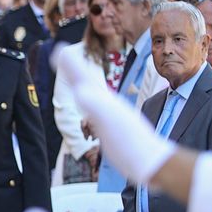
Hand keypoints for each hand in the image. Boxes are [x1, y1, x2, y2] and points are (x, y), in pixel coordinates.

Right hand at [60, 56, 174, 184]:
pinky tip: (89, 107)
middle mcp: (107, 105)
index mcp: (104, 101)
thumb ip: (96, 105)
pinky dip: (88, 104)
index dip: (71, 65)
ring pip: (92, 95)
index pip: (84, 78)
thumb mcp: (111, 123)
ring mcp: (111, 117)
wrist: (152, 162)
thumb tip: (79, 90)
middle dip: (73, 69)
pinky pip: (95, 111)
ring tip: (74, 79)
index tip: (59, 49)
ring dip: (81, 84)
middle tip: (61, 54)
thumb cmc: (131, 144)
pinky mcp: (112, 130)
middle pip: (87, 82)